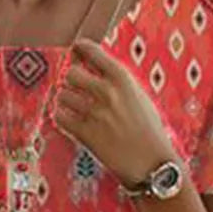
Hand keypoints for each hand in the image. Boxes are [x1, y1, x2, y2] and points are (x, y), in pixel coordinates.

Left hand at [52, 37, 179, 187]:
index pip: (91, 51)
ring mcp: (95, 113)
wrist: (152, 162)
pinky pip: (60, 117)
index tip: (76, 51)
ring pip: (62, 95)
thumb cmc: (149, 130)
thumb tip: (97, 68)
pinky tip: (70, 121)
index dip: (80, 49)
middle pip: (70, 73)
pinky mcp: (86, 134)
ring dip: (65, 101)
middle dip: (71, 81)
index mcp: (122, 78)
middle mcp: (107, 92)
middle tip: (76, 88)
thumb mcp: (139, 96)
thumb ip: (118, 82)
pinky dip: (62, 117)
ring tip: (73, 108)